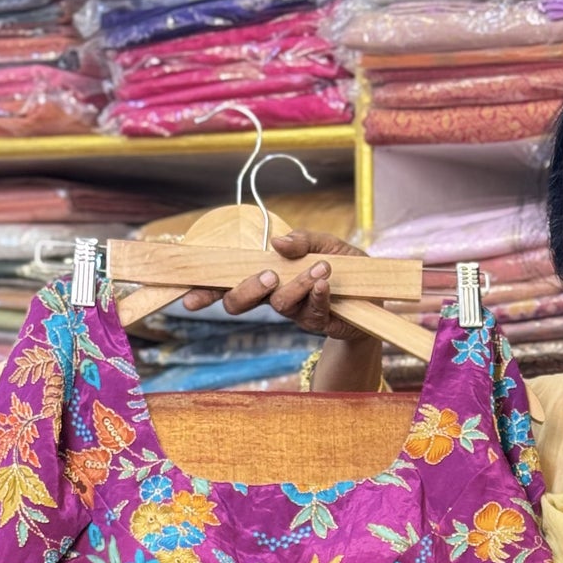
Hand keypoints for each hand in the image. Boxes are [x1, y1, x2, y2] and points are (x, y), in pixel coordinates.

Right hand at [181, 229, 369, 339]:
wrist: (374, 295)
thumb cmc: (343, 265)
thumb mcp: (325, 243)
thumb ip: (303, 240)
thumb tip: (277, 242)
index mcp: (265, 273)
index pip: (228, 281)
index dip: (206, 290)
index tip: (188, 296)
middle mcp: (272, 294)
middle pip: (241, 302)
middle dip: (248, 289)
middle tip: (267, 276)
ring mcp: (293, 312)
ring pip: (279, 305)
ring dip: (297, 285)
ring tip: (321, 269)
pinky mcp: (316, 322)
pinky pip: (311, 312)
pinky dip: (317, 295)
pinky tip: (324, 284)